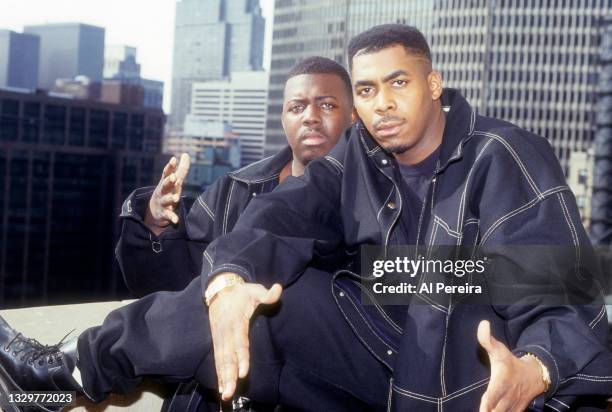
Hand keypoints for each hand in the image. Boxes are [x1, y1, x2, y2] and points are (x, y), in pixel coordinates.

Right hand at [144, 153, 189, 234]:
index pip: (167, 173)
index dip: (170, 166)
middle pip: (164, 185)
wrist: (154, 211)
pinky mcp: (164, 214)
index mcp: (165, 183)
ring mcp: (162, 202)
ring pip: (166, 200)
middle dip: (168, 181)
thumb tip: (186, 154)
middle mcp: (162, 191)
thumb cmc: (167, 192)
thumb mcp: (174, 181)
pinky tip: (176, 220)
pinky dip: (171, 217)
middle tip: (173, 177)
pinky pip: (168, 216)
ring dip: (170, 198)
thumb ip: (181, 169)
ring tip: (176, 198)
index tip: (173, 159)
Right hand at [208, 278, 281, 400]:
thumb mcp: (255, 290)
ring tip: (226, 393)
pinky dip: (219, 373)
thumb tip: (278, 289)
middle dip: (229, 375)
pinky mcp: (217, 341)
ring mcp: (220, 338)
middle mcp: (226, 333)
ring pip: (222, 360)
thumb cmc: (241, 293)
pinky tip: (221, 386)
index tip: (243, 372)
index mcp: (237, 322)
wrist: (220, 289)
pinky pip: (218, 359)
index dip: (242, 358)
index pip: (240, 343)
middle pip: (228, 357)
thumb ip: (267, 294)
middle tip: (231, 391)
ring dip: (223, 377)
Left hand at [477, 320, 545, 411]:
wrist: (535, 375)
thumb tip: (483, 324)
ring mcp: (512, 408)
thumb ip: (487, 339)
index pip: (492, 396)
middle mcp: (507, 398)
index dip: (487, 404)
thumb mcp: (499, 350)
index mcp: (501, 383)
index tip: (482, 409)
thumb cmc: (511, 363)